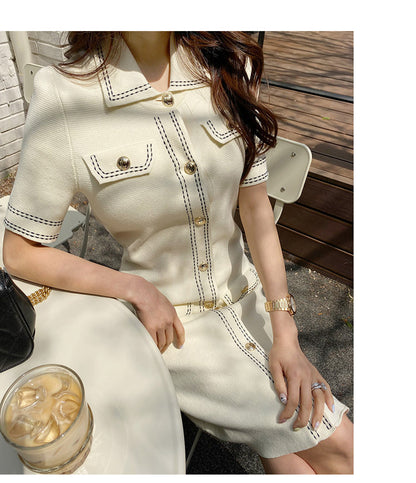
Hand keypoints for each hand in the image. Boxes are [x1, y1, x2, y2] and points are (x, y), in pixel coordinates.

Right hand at [128, 277, 184, 352]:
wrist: (144, 293)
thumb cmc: (150, 294)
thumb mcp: (164, 302)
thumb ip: (166, 311)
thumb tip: (162, 317)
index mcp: (173, 314)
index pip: (180, 330)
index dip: (181, 339)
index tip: (180, 345)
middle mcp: (168, 321)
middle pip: (169, 338)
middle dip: (166, 346)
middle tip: (162, 350)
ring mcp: (160, 325)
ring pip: (162, 342)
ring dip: (159, 348)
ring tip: (156, 351)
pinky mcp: (151, 328)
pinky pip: (153, 341)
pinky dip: (153, 347)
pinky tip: (152, 349)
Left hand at [268, 317, 333, 431]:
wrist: (287, 341)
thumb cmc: (278, 354)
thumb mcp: (273, 367)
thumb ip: (279, 384)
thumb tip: (283, 401)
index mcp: (294, 376)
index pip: (292, 400)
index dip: (287, 413)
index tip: (282, 421)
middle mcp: (306, 377)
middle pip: (307, 403)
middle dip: (302, 419)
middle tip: (297, 429)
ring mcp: (313, 375)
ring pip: (319, 398)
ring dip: (318, 413)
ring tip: (315, 426)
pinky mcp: (316, 373)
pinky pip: (325, 387)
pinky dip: (329, 398)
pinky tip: (330, 408)